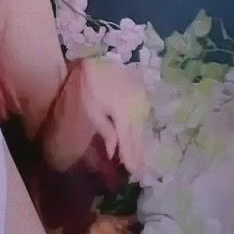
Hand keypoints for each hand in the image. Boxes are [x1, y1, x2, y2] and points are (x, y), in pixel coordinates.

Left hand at [75, 57, 149, 174]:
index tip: (132, 171)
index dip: (130, 156)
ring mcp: (142, 100)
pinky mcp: (143, 95)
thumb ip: (106, 132)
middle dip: (137, 153)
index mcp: (123, 111)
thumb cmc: (90, 87)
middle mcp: (137, 107)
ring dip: (140, 144)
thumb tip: (113, 153)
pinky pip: (143, 118)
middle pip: (138, 135)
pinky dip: (140, 130)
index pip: (128, 139)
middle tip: (137, 171)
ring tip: (139, 160)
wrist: (98, 62)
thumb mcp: (93, 111)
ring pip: (142, 127)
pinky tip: (138, 140)